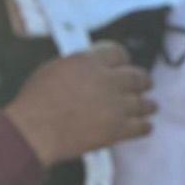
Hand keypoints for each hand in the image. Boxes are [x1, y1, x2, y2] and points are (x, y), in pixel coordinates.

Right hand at [6, 43, 155, 166]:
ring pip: (142, 102)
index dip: (123, 58)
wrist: (34, 131)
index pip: (118, 53)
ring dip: (147, 104)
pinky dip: (145, 126)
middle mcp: (107, 80)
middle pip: (136, 76)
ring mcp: (115, 106)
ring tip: (150, 106)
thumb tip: (88, 67)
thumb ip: (77, 65)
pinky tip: (146, 126)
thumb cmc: (35, 102)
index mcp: (90, 62)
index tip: (126, 63)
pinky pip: (140, 127)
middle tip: (145, 83)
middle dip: (142, 80)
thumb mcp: (53, 68)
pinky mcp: (117, 129)